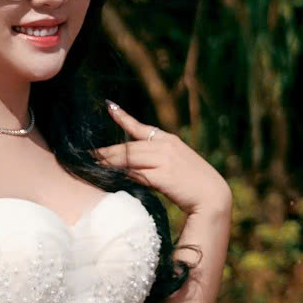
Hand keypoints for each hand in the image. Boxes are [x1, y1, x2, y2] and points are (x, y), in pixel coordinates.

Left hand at [94, 104, 230, 221]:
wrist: (213, 196)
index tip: (110, 107)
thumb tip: (133, 167)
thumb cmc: (195, 185)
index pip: (141, 127)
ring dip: (109, 162)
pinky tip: (110, 177)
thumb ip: (156, 162)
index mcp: (169, 140)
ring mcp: (164, 159)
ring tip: (93, 165)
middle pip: (129, 147)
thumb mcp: (176, 166)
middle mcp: (165, 145)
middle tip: (89, 154)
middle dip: (107, 151)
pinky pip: (136, 173)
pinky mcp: (163, 174)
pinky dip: (122, 175)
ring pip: (129, 159)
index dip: (123, 118)